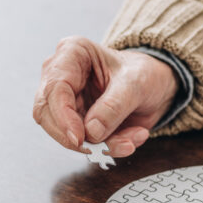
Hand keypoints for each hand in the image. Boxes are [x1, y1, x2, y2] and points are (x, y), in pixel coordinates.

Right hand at [33, 36, 178, 156]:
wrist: (155, 86)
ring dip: (98, 145)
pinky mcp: (76, 121)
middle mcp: (62, 75)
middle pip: (47, 113)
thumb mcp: (136, 84)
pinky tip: (130, 139)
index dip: (63, 116)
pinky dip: (107, 147)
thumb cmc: (143, 73)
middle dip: (74, 137)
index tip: (80, 138)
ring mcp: (66, 101)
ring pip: (64, 133)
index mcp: (72, 53)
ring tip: (129, 142)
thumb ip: (114, 106)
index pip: (54, 88)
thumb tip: (91, 131)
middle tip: (101, 148)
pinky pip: (83, 143)